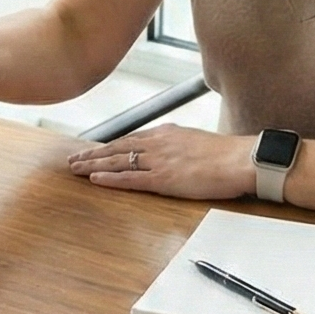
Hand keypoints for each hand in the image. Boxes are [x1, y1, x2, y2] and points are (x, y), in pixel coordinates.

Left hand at [65, 128, 255, 200]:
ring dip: (94, 165)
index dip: (110, 145)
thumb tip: (176, 153)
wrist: (240, 160)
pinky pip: (129, 179)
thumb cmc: (228, 155)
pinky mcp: (163, 179)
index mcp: (167, 133)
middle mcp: (158, 143)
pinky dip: (109, 179)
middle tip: (74, 159)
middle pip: (117, 147)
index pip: (131, 138)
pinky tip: (94, 180)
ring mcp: (159, 161)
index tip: (95, 149)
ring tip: (75, 169)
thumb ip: (182, 146)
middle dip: (93, 154)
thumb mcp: (199, 142)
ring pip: (118, 161)